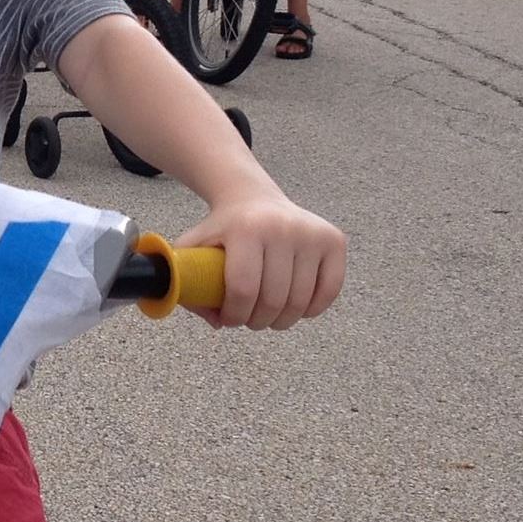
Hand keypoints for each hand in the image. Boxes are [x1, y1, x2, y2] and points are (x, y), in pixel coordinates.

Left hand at [176, 191, 344, 330]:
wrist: (252, 198)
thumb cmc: (222, 230)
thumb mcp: (193, 248)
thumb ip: (188, 283)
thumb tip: (216, 323)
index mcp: (245, 229)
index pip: (242, 289)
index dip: (234, 315)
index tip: (228, 319)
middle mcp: (283, 227)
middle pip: (273, 299)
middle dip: (257, 321)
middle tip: (249, 320)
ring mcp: (312, 233)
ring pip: (301, 301)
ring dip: (282, 320)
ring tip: (268, 316)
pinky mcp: (334, 240)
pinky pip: (329, 291)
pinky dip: (312, 309)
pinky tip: (295, 308)